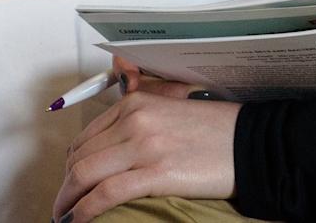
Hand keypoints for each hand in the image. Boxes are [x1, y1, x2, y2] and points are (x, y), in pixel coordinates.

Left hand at [53, 73, 239, 220]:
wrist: (251, 144)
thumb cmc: (217, 132)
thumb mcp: (171, 113)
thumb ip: (140, 122)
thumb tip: (110, 151)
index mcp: (137, 103)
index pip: (86, 137)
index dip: (71, 165)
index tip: (70, 183)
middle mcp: (135, 120)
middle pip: (80, 157)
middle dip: (65, 186)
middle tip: (64, 205)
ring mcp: (144, 146)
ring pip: (84, 175)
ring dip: (68, 201)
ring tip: (65, 216)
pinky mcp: (156, 172)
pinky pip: (105, 194)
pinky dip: (85, 210)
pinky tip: (79, 220)